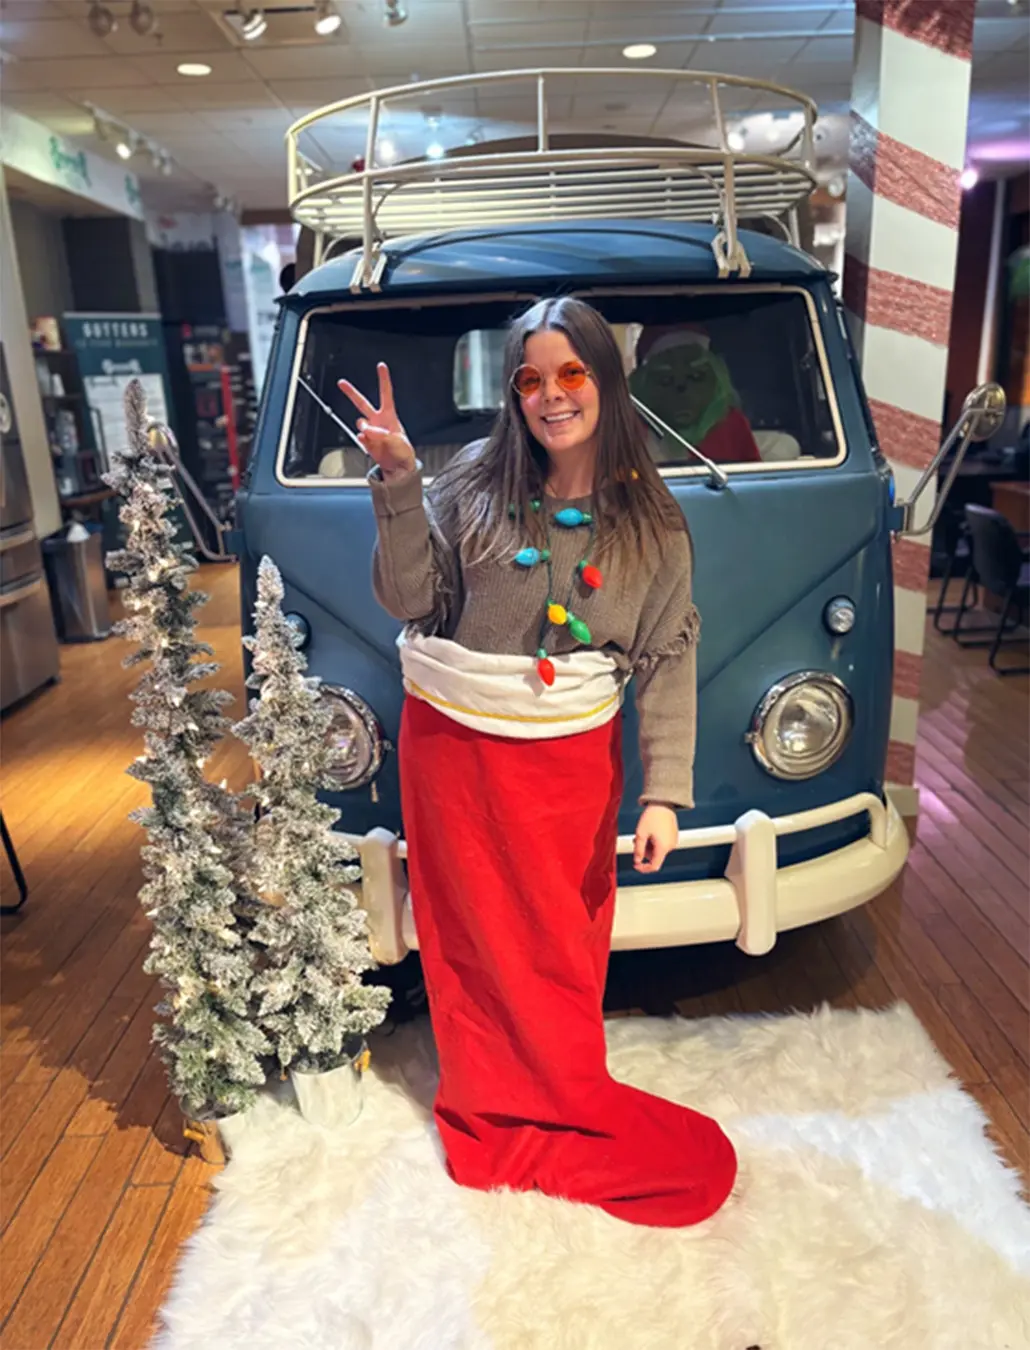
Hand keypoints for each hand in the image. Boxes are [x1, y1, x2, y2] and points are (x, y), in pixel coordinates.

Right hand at [338, 362, 416, 479]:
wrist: (398, 468)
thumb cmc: (403, 452)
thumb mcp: (398, 440)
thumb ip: (382, 434)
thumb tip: (367, 430)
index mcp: (389, 415)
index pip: (386, 393)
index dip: (383, 379)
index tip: (381, 366)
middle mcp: (378, 421)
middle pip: (362, 403)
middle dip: (351, 392)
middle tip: (341, 383)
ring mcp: (370, 431)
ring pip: (361, 423)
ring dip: (366, 428)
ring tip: (373, 435)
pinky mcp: (366, 441)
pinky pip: (360, 437)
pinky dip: (364, 440)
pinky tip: (368, 442)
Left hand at [634, 803, 678, 873]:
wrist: (663, 804)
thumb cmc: (652, 817)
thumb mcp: (641, 834)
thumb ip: (638, 849)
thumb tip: (637, 861)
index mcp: (663, 848)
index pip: (654, 866)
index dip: (644, 868)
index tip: (636, 865)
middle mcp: (670, 847)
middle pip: (655, 857)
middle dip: (645, 852)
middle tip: (636, 840)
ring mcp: (673, 842)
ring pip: (658, 851)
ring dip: (649, 846)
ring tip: (643, 834)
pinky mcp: (673, 837)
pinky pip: (663, 844)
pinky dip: (655, 842)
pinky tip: (651, 832)